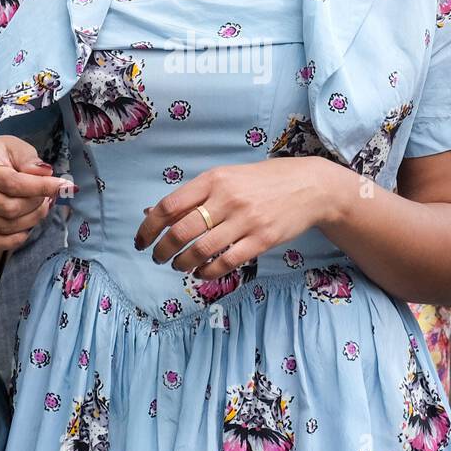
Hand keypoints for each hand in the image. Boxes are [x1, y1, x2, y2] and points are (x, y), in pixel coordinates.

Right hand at [0, 135, 76, 252]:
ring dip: (32, 218)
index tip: (64, 186)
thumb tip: (44, 173)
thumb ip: (29, 159)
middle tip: (48, 195)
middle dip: (37, 203)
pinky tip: (27, 229)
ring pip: (7, 226)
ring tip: (41, 206)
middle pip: (11, 208)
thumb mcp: (14, 147)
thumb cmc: (0, 157)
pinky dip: (14, 240)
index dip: (42, 187)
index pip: (13, 183)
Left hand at [134, 159, 331, 277]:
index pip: (169, 205)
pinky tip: (201, 273)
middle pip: (181, 231)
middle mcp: (227, 198)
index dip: (148, 227)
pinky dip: (208, 272)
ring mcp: (245, 220)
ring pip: (201, 250)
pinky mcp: (262, 240)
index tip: (141, 240)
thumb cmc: (262, 181)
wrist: (309, 186)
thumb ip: (194, 195)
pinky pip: (226, 262)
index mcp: (213, 179)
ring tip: (179, 266)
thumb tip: (152, 212)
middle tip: (158, 258)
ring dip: (183, 263)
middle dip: (162, 250)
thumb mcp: (227, 177)